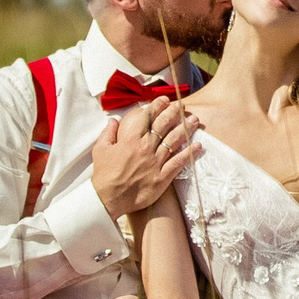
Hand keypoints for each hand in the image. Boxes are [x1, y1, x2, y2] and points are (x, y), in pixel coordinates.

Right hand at [91, 97, 197, 215]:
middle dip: (174, 113)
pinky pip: (178, 163)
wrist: (108, 199)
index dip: (157, 106)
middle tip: (182, 106)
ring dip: (185, 129)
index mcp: (130, 140)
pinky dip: (189, 153)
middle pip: (163, 126)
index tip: (164, 99)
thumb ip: (108, 133)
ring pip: (174, 141)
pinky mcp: (162, 177)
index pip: (147, 117)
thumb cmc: (103, 175)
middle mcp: (145, 148)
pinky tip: (198, 146)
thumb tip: (113, 120)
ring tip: (194, 120)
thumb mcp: (100, 150)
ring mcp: (155, 162)